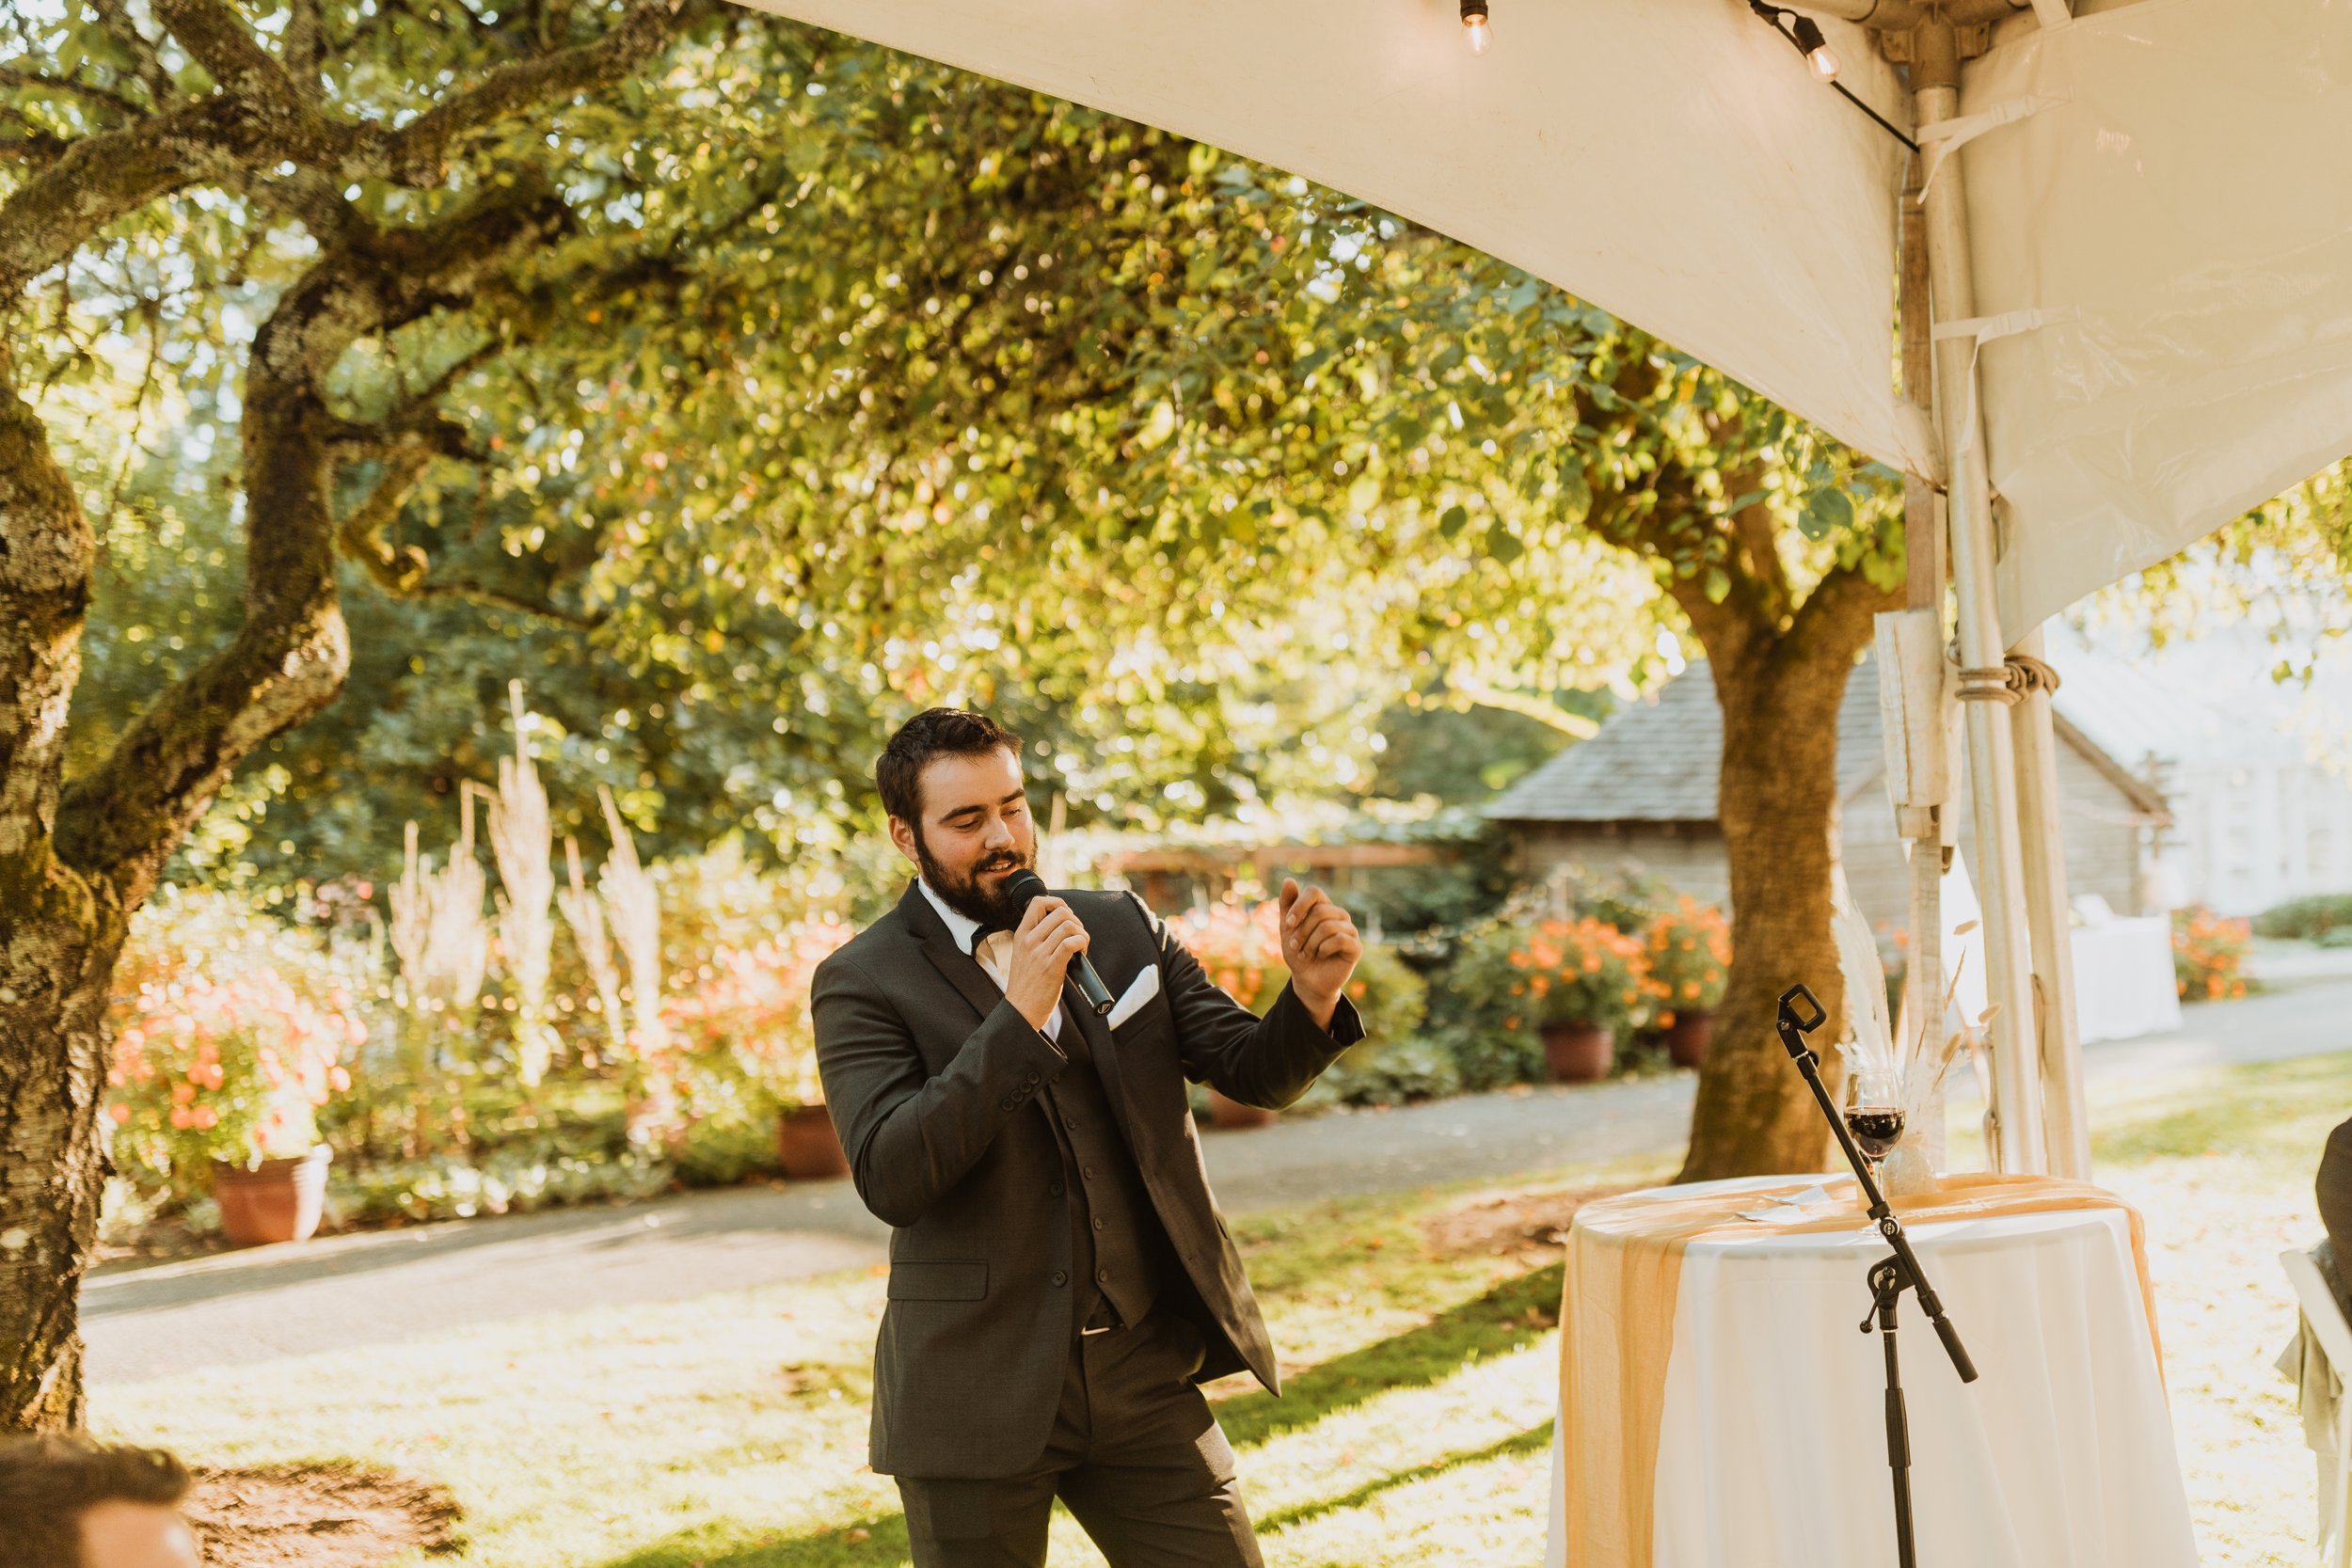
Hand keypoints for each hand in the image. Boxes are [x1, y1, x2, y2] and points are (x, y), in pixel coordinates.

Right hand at [1005, 895, 1088, 1031]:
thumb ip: (1037, 939)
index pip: (1038, 902)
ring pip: (1069, 926)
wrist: (1020, 1011)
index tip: (1066, 916)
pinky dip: (1082, 944)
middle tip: (1077, 937)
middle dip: (1076, 921)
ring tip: (1080, 948)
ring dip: (1082, 934)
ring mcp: (1039, 953)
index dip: (1058, 903)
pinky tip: (1081, 955)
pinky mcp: (1051, 967)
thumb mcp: (1023, 955)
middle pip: (1061, 912)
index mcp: (1021, 935)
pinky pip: (1071, 943)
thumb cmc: (1026, 986)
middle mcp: (1029, 941)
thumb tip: (1063, 927)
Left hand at [1278, 878, 1361, 1022]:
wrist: (1307, 980)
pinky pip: (1340, 939)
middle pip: (1319, 910)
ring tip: (1306, 954)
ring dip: (1310, 943)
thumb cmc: (1298, 952)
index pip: (1314, 891)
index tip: (1288, 924)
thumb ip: (1287, 905)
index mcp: (1324, 907)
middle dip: (1302, 930)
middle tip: (1296, 946)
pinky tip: (1322, 955)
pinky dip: (1324, 949)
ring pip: (1328, 926)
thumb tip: (1289, 880)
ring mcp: (1350, 930)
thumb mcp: (1288, 928)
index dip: (1299, 906)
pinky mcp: (1356, 947)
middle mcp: (1339, 915)